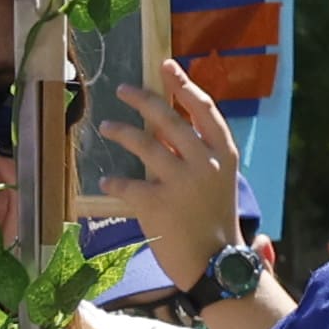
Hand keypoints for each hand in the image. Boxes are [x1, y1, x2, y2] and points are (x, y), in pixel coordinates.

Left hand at [94, 38, 241, 264]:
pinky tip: (104, 179)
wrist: (216, 263)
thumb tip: (165, 123)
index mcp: (224, 154)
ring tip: (107, 127)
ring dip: (122, 132)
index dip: (183, 84)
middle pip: (169, 119)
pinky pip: (127, 184)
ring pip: (145, 144)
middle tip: (122, 89)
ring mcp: (182, 183)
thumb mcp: (218, 180)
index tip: (166, 65)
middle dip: (143, 100)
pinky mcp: (158, 206)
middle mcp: (205, 163)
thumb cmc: (214, 220)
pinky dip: (114, 181)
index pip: (204, 109)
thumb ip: (197, 153)